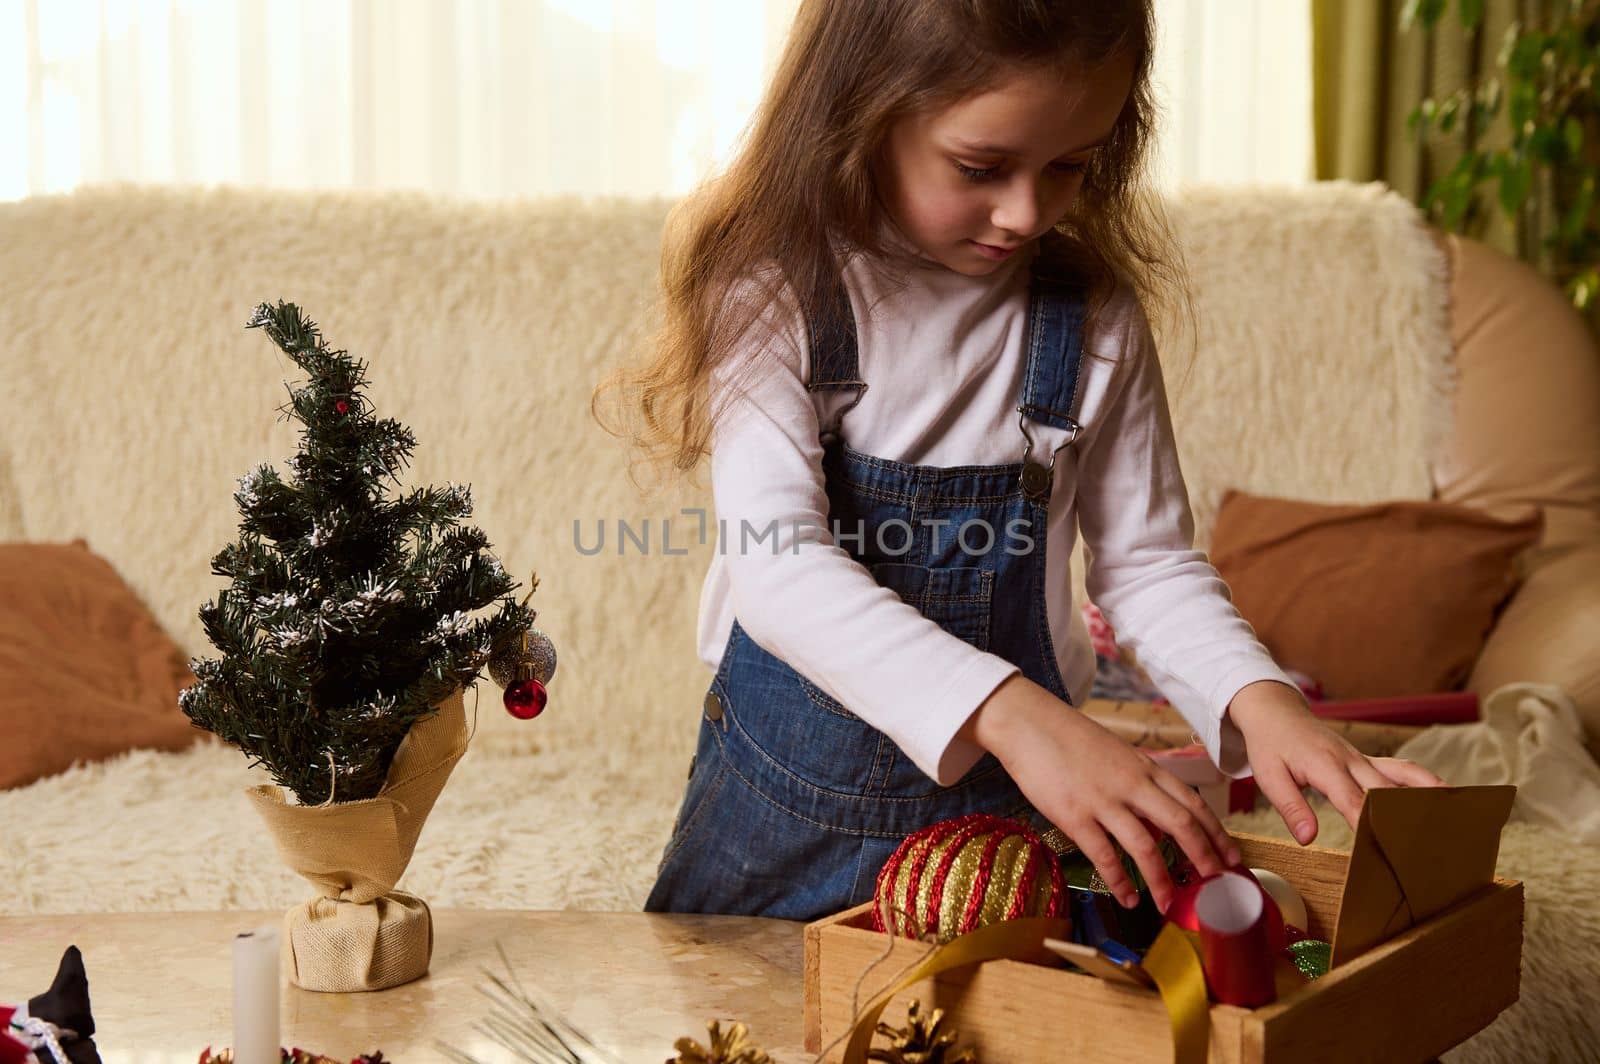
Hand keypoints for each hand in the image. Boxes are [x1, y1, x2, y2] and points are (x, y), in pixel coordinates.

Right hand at [960, 674, 1240, 912]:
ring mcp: (1104, 800)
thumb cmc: (1070, 739)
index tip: (1232, 858)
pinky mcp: (1075, 815)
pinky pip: (1104, 854)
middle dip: (1204, 857)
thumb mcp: (1117, 755)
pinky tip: (1126, 897)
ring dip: (1161, 879)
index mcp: (1145, 768)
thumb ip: (1140, 783)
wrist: (1028, 723)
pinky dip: (1119, 881)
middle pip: (1181, 824)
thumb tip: (1158, 820)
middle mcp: (1132, 784)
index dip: (1217, 833)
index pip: (1193, 803)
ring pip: (1146, 845)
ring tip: (1167, 904)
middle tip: (1216, 884)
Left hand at [1227, 680, 1446, 843]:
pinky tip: (1445, 795)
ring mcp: (1363, 758)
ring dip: (1429, 793)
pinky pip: (1401, 769)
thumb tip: (1308, 838)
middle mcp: (1352, 760)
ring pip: (1404, 774)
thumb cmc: (1271, 745)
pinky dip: (1424, 781)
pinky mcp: (1368, 760)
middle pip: (1386, 792)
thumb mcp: (1269, 776)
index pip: (1353, 801)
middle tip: (1427, 847)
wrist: (1276, 712)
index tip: (1384, 850)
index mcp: (1326, 766)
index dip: (1369, 825)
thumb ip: (1290, 807)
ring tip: (1455, 816)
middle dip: (1405, 819)